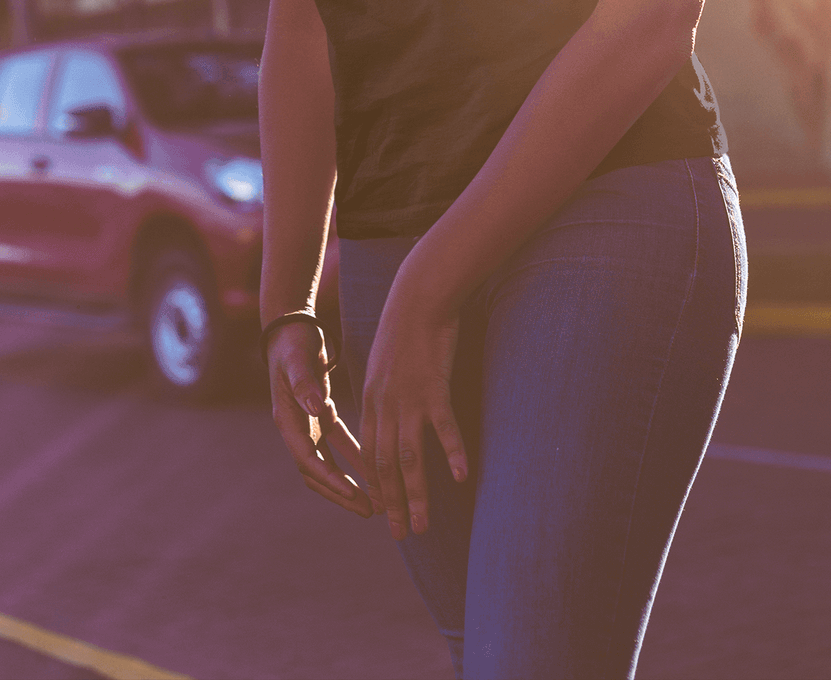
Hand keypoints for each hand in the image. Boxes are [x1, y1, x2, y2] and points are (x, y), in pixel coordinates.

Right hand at [267, 319, 380, 518]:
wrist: (290, 327)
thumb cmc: (293, 343)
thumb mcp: (297, 360)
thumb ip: (304, 383)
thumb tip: (314, 407)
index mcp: (288, 421)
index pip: (309, 461)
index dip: (332, 480)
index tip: (354, 494)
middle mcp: (297, 428)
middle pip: (319, 473)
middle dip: (343, 494)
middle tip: (371, 510)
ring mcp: (309, 425)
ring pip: (331, 464)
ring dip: (353, 481)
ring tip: (378, 500)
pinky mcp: (322, 415)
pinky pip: (341, 445)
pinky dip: (357, 457)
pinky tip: (378, 468)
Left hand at [358, 287, 468, 539]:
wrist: (418, 297)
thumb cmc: (406, 328)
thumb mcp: (385, 364)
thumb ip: (385, 392)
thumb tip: (392, 415)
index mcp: (371, 401)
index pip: (370, 455)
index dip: (377, 486)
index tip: (384, 513)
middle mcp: (385, 405)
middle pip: (386, 465)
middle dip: (394, 504)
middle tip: (403, 534)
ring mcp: (409, 398)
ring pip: (409, 457)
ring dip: (417, 494)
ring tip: (423, 525)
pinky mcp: (434, 386)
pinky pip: (443, 427)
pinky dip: (451, 453)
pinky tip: (459, 477)